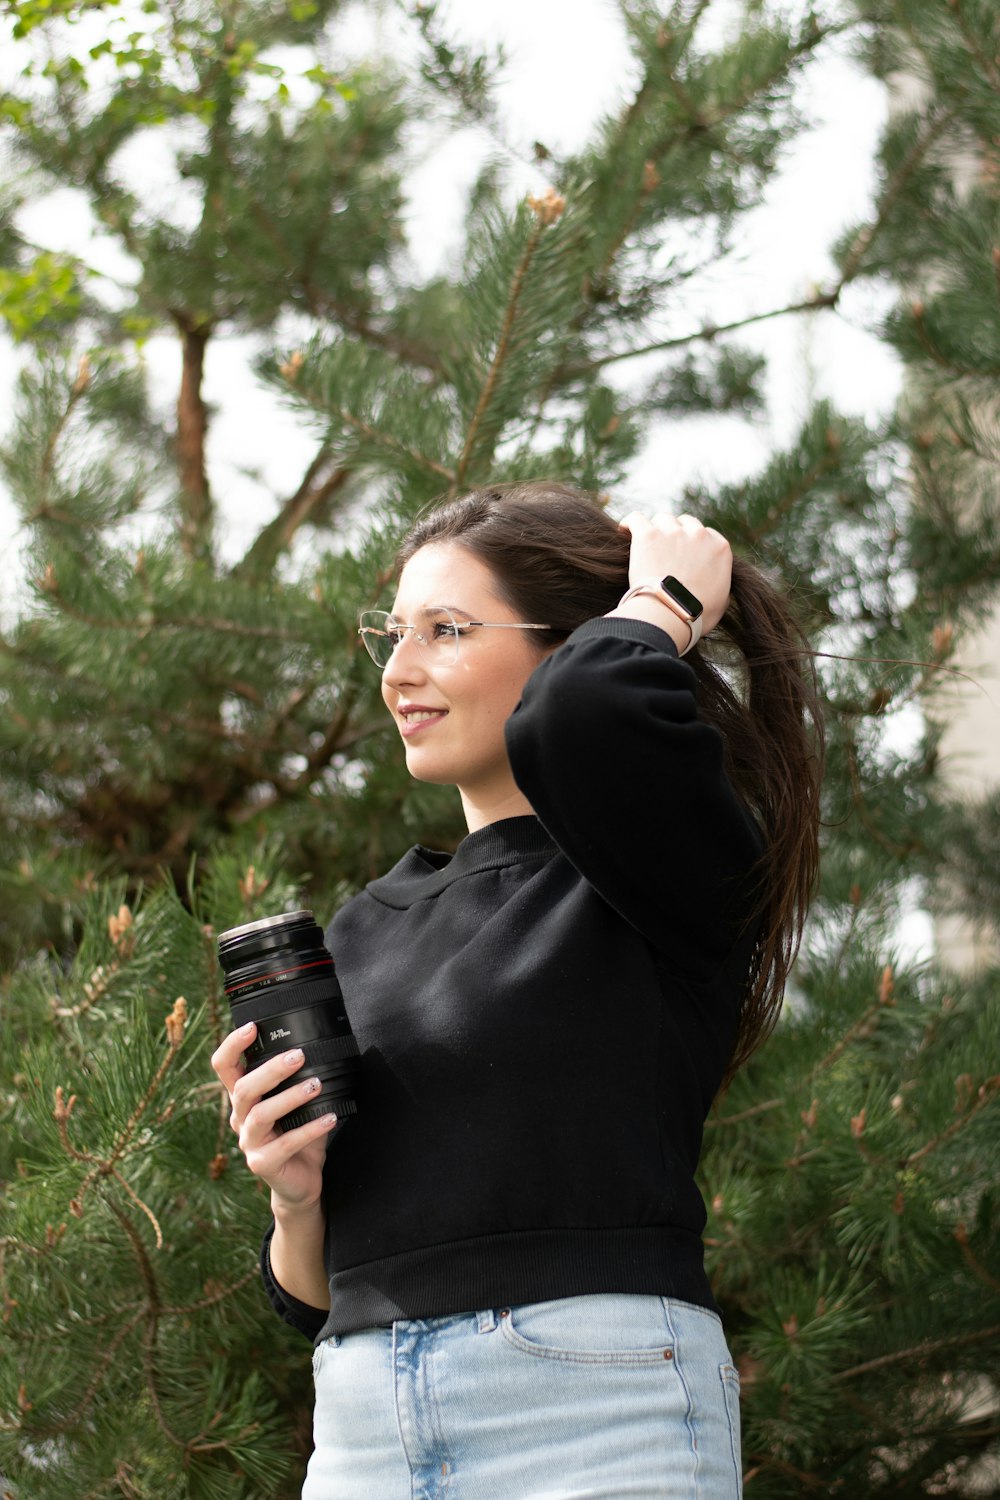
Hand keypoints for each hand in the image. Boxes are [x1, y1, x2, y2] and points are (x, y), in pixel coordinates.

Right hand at [211, 1023, 335, 1213]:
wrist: (300, 1182)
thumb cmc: (298, 1134)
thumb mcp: (296, 1103)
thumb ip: (299, 1079)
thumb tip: (323, 1048)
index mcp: (244, 1098)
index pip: (224, 1067)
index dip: (232, 1046)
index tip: (251, 1027)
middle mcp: (240, 1119)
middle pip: (243, 1089)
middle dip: (270, 1070)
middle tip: (298, 1056)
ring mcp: (249, 1143)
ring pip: (261, 1115)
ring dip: (290, 1097)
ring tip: (317, 1085)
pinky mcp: (263, 1164)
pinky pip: (285, 1144)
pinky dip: (310, 1129)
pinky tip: (330, 1118)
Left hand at [619, 511, 731, 636]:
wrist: (671, 614)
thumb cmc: (696, 614)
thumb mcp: (722, 600)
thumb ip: (721, 582)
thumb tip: (716, 582)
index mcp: (719, 547)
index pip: (705, 534)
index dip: (692, 542)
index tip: (683, 554)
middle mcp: (699, 534)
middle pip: (684, 523)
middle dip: (674, 534)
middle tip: (663, 552)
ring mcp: (673, 532)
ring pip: (662, 519)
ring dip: (655, 530)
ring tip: (645, 547)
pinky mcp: (648, 535)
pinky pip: (636, 519)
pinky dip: (630, 524)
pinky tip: (624, 531)